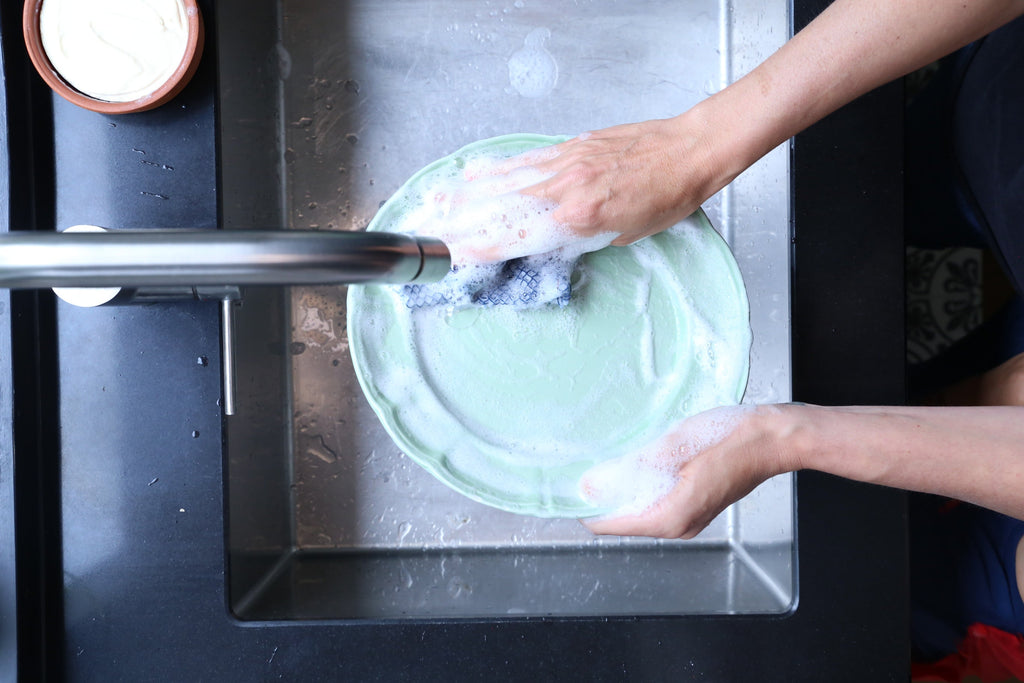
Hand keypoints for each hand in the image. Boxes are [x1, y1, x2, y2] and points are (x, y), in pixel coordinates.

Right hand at [472, 114, 733, 247]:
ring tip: (446, 199)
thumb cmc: (668, 197)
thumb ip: (583, 236)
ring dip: (475, 192)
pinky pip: (529, 160)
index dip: (486, 247)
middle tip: (440, 229)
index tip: (461, 254)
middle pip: (506, 207)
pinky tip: (482, 173)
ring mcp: (568, 163)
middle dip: (469, 220)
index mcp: (581, 216)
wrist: (689, 152)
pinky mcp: (574, 145)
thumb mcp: (625, 233)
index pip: (521, 236)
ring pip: (511, 180)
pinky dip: (503, 168)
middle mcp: (568, 188)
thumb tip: (553, 241)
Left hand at [580, 405, 789, 537]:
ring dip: (621, 491)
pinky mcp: (694, 503)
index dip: (584, 507)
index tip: (567, 485)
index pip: (609, 525)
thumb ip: (630, 468)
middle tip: (581, 468)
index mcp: (670, 517)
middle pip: (623, 520)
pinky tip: (634, 463)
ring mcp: (688, 517)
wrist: (771, 437)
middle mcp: (678, 526)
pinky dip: (640, 487)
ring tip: (602, 463)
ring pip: (639, 510)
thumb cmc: (728, 439)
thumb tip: (591, 484)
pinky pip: (655, 502)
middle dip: (601, 498)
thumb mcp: (673, 447)